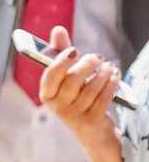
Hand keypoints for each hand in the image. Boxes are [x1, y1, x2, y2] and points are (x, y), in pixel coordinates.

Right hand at [37, 24, 121, 138]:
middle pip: (73, 80)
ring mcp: (75, 114)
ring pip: (91, 88)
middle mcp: (58, 106)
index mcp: (47, 94)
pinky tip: (115, 75)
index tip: (74, 51)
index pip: (50, 76)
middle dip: (87, 65)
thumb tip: (58, 29)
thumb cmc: (75, 96)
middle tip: (97, 56)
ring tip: (109, 65)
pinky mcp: (93, 119)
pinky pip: (104, 97)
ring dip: (103, 73)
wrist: (90, 131)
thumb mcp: (66, 77)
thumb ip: (60, 52)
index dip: (61, 62)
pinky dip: (112, 83)